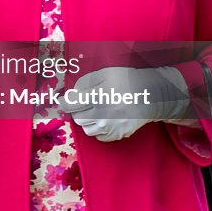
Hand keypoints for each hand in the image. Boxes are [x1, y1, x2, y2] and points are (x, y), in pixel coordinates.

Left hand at [59, 65, 189, 141]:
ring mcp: (112, 127)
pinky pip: (99, 136)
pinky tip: (105, 118)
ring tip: (96, 110)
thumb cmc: (125, 80)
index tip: (61, 101)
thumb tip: (70, 95)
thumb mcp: (104, 74)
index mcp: (100, 96)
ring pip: (87, 129)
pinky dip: (98, 129)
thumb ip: (84, 83)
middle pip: (78, 118)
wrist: (150, 95)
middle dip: (78, 111)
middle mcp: (105, 115)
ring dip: (87, 120)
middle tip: (85, 103)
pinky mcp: (118, 135)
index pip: (72, 105)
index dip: (64, 103)